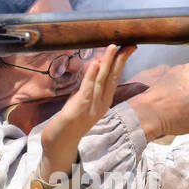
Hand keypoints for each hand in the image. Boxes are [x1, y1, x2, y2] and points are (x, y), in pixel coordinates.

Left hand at [40, 45, 133, 177]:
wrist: (60, 144)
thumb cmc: (70, 123)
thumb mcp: (82, 101)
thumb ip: (89, 87)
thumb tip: (95, 68)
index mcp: (103, 101)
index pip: (114, 78)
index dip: (121, 62)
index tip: (128, 47)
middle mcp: (101, 104)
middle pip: (112, 78)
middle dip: (120, 60)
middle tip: (127, 44)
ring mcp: (91, 107)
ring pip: (101, 81)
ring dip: (107, 64)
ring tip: (112, 48)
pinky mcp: (79, 110)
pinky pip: (87, 90)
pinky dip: (91, 77)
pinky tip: (95, 65)